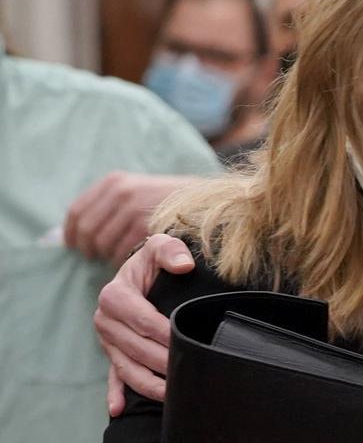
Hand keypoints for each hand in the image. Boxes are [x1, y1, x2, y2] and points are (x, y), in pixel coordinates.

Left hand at [64, 172, 196, 265]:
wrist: (213, 202)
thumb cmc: (175, 203)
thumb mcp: (139, 193)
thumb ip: (110, 207)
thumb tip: (68, 234)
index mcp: (114, 182)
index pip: (76, 212)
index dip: (72, 234)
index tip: (76, 246)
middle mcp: (121, 192)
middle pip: (86, 231)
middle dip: (90, 249)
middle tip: (101, 258)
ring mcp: (134, 209)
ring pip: (103, 245)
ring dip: (111, 256)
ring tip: (125, 256)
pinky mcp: (147, 227)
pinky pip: (122, 253)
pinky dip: (127, 260)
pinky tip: (139, 259)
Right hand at [95, 234, 194, 415]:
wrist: (142, 271)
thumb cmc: (156, 260)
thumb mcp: (161, 246)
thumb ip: (171, 250)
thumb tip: (184, 265)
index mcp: (116, 295)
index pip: (142, 320)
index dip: (164, 333)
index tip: (186, 341)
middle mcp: (106, 319)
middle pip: (136, 348)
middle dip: (161, 362)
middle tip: (187, 373)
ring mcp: (108, 339)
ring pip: (127, 366)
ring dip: (147, 383)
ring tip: (170, 395)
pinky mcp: (112, 353)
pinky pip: (113, 376)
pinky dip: (115, 393)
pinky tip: (119, 410)